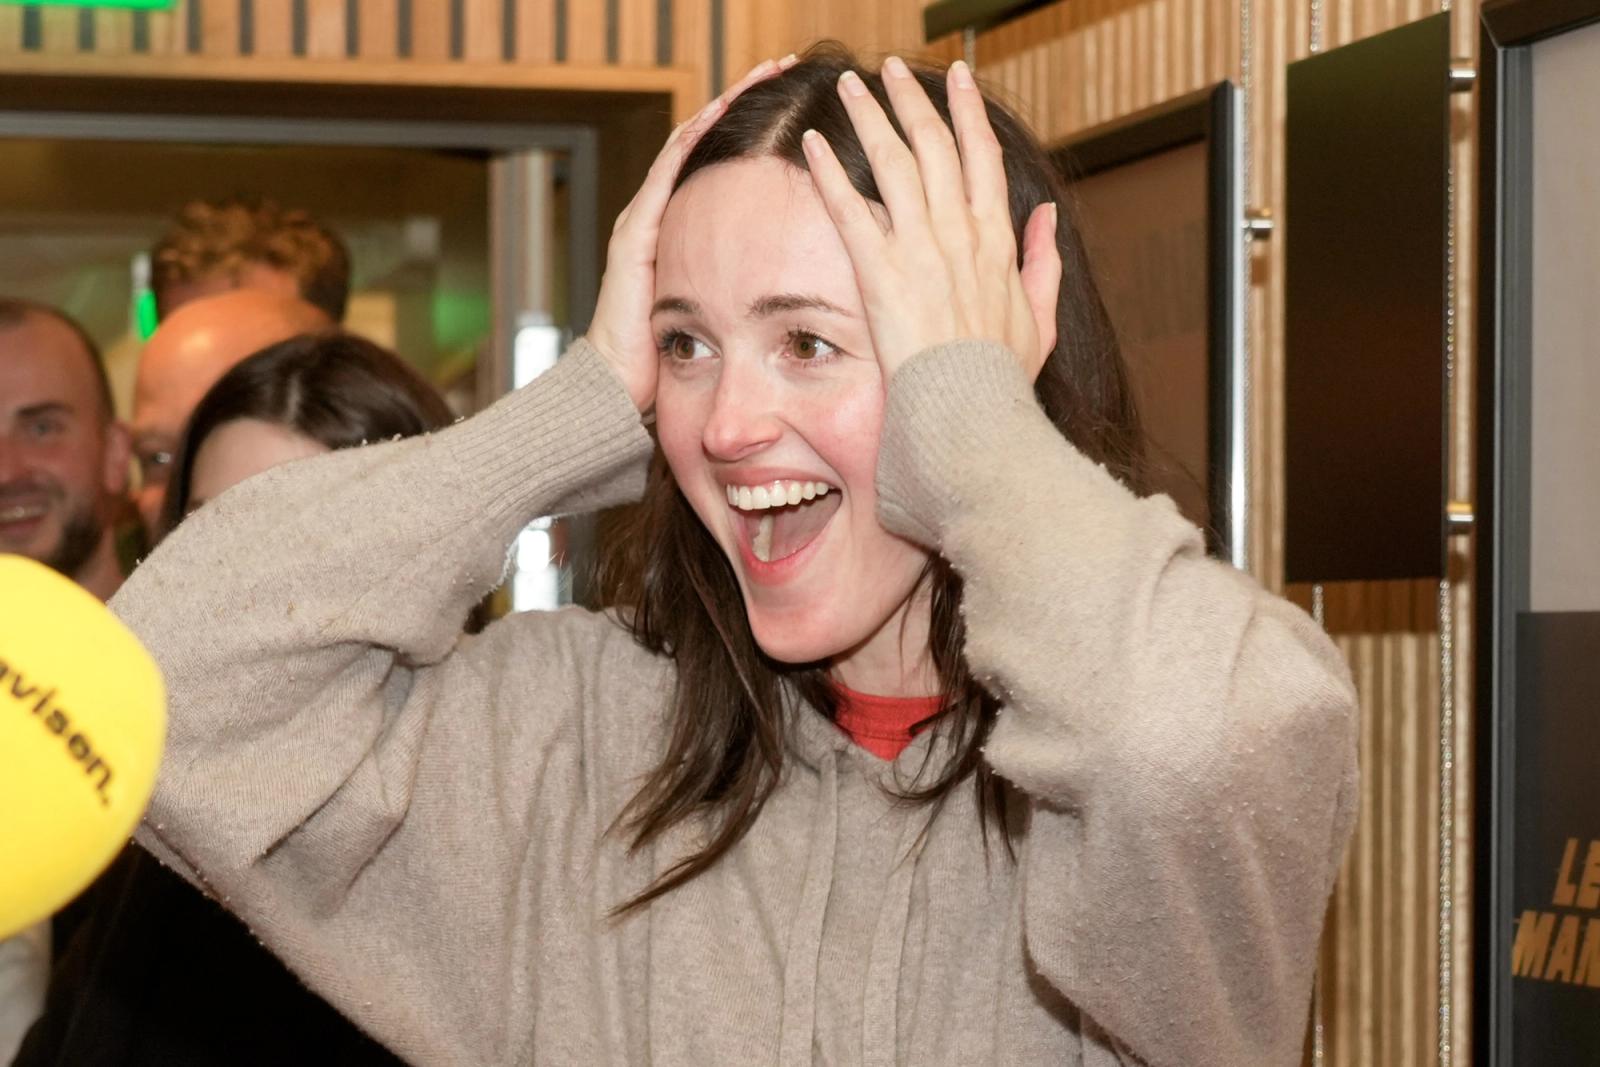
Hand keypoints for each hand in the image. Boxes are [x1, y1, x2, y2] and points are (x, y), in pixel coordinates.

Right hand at [586, 56, 796, 412]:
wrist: (619, 395)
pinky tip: (716, 112)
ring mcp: (644, 221)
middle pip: (708, 141)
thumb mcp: (728, 324)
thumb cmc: (675, 367)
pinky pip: (666, 174)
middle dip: (745, 99)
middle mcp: (664, 217)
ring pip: (688, 144)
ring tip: (760, 72)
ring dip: (724, 105)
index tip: (799, 99)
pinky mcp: (635, 235)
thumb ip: (758, 297)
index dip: (759, 128)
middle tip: (783, 64)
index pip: (726, 164)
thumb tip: (815, 299)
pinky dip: (692, 140)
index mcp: (688, 234)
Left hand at [800, 57, 1060, 382]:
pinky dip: (829, 172)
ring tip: (850, 87)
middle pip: (934, 145)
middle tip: (891, 69)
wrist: (969, 408)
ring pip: (893, 162)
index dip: (967, 112)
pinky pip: (850, 208)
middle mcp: (959, 231)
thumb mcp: (1040, 318)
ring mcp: (919, 248)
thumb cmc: (1001, 375)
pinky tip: (813, 143)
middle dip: (912, 99)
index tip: (956, 78)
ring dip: (869, 117)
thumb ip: (1044, 262)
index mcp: (995, 239)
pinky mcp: (881, 271)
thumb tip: (1047, 213)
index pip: (982, 156)